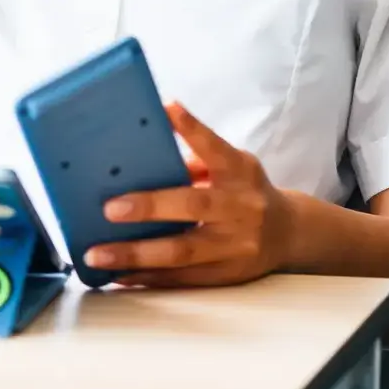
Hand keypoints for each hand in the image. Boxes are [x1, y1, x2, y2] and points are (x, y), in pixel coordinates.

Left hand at [84, 103, 293, 287]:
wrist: (288, 233)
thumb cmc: (245, 189)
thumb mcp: (233, 165)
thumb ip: (197, 158)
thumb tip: (145, 147)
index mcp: (240, 170)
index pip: (214, 147)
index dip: (192, 128)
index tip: (167, 109)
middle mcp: (241, 206)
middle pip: (195, 205)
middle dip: (150, 207)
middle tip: (110, 208)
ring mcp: (236, 244)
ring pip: (183, 252)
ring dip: (137, 254)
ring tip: (99, 254)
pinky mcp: (228, 274)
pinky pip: (183, 279)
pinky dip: (149, 277)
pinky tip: (120, 275)